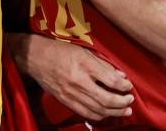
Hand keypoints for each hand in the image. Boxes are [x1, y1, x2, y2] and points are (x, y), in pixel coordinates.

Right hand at [19, 35, 133, 121]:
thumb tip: (120, 76)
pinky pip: (86, 113)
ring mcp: (71, 93)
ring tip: (124, 111)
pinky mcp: (65, 101)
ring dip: (114, 112)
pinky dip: (99, 115)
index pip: (110, 80)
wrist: (35, 57)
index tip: (129, 86)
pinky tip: (107, 113)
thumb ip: (102, 64)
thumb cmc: (60, 50)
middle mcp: (78, 81)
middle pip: (106, 99)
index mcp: (84, 64)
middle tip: (130, 100)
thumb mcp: (83, 51)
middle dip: (122, 102)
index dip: (123, 85)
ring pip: (97, 110)